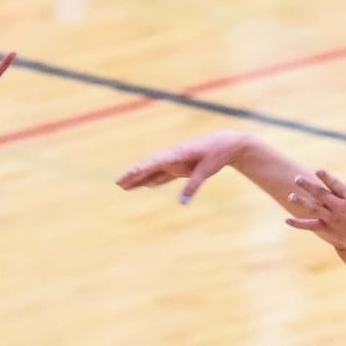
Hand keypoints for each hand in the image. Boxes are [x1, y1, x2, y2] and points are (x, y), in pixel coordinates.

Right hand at [115, 130, 247, 202]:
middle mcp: (173, 158)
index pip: (154, 163)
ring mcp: (176, 162)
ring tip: (125, 187)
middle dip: (133, 175)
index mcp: (177, 154)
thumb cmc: (217, 153)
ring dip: (140, 179)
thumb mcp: (207, 169)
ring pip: (154, 172)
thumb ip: (194, 185)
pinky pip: (164, 175)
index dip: (140, 171)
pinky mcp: (181, 167)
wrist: (227, 143)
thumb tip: (183, 202)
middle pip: (149, 167)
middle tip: (117, 184)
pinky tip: (145, 185)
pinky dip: (154, 180)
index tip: (128, 176)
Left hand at [286, 154, 345, 250]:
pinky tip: (287, 220)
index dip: (327, 178)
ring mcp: (333, 219)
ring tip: (290, 196)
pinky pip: (311, 226)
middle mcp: (340, 207)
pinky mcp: (327, 229)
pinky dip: (299, 224)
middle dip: (310, 187)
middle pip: (322, 196)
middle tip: (297, 178)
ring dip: (302, 203)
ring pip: (315, 210)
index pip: (336, 185)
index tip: (317, 171)